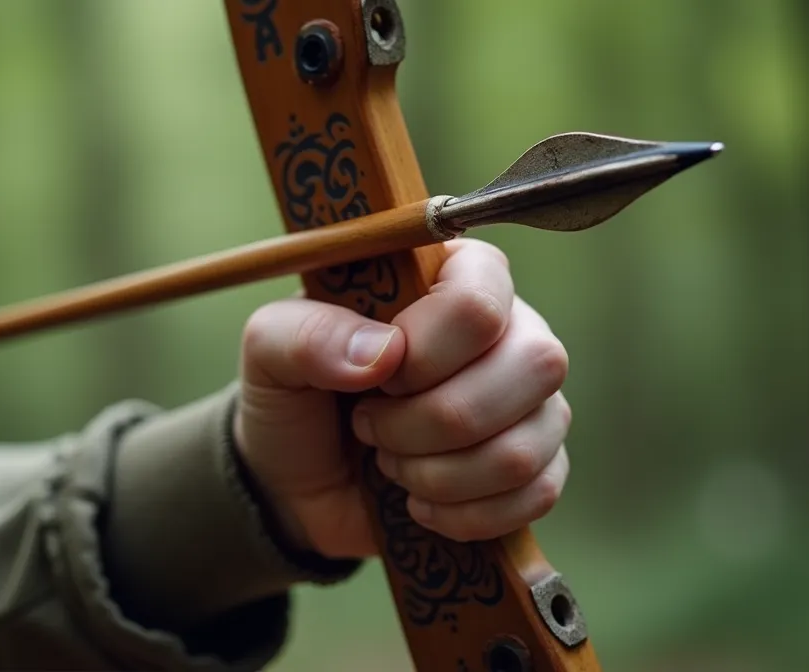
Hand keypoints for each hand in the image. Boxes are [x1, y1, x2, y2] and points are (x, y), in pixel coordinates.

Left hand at [234, 239, 570, 558]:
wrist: (297, 481)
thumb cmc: (295, 394)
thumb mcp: (270, 350)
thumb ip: (307, 334)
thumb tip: (381, 354)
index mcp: (450, 275)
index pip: (480, 298)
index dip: (426, 350)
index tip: (374, 377)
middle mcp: (510, 328)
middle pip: (529, 367)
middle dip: (430, 419)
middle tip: (371, 425)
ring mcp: (533, 400)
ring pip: (525, 444)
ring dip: (439, 473)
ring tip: (390, 463)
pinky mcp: (538, 466)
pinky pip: (535, 494)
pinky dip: (465, 513)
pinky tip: (420, 502)